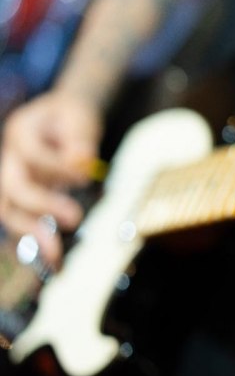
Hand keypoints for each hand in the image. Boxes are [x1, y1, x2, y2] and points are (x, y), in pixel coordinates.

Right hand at [0, 91, 102, 266]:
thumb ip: (80, 137)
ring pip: (9, 209)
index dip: (56, 166)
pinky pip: (21, 220)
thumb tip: (82, 161)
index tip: (84, 175)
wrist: (61, 118)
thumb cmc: (70, 117)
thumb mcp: (79, 116)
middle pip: (12, 186)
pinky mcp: (22, 197)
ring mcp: (13, 178)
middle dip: (41, 205)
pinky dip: (32, 240)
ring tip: (55, 255)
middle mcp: (10, 157)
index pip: (31, 153)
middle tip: (75, 219)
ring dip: (31, 232)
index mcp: (21, 131)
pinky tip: (50, 258)